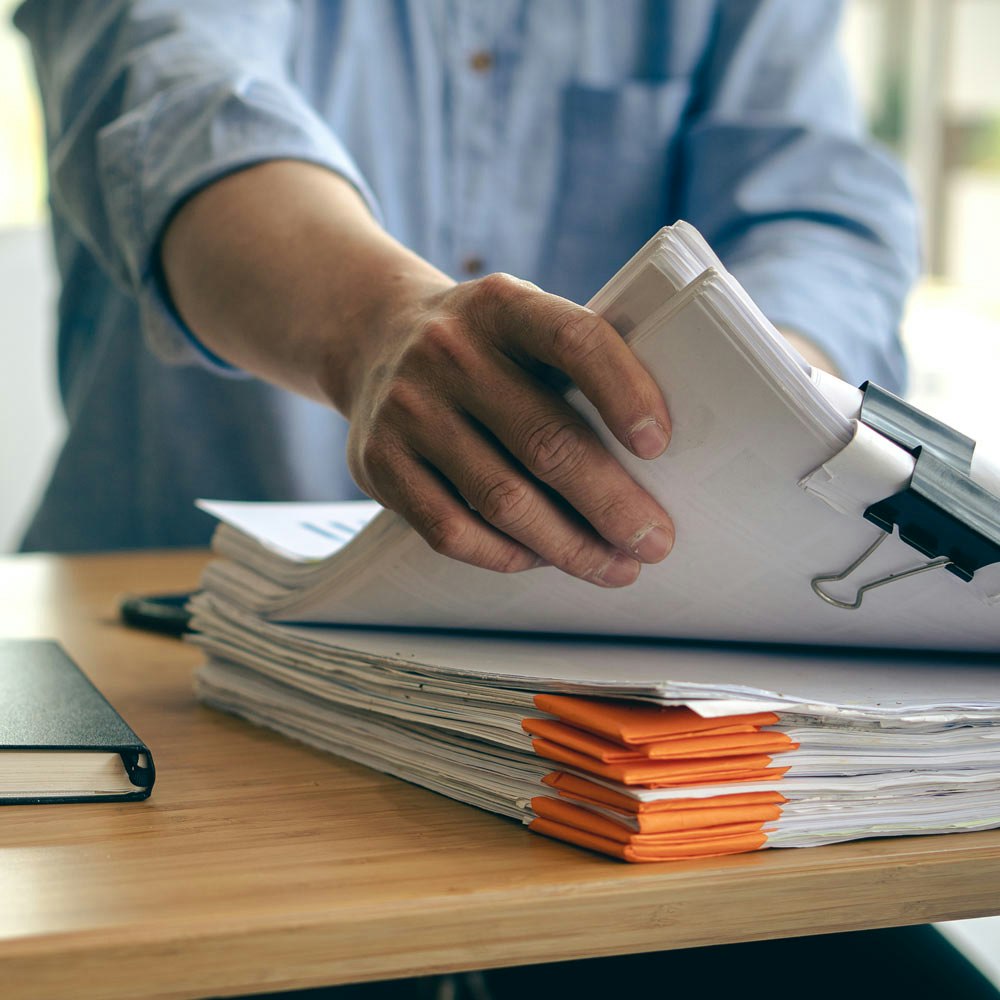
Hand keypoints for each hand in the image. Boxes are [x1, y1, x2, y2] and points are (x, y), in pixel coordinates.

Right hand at [334, 272, 674, 586]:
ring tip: (614, 566)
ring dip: (569, 545)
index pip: (573, 339)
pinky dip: (506, 555)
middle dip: (611, 503)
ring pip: (502, 499)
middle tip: (654, 540)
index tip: (658, 444)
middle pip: (545, 441)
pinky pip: (450, 530)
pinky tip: (542, 559)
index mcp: (501, 305)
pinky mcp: (377, 463)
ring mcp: (407, 410)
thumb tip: (649, 467)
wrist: (373, 339)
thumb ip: (574, 369)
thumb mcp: (520, 323)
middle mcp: (448, 352)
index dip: (623, 391)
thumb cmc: (482, 347)